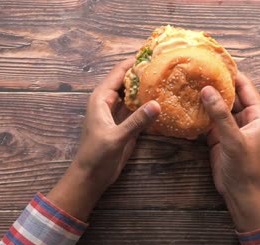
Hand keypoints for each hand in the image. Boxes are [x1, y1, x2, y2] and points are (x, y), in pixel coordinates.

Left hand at [47, 58, 160, 220]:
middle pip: (128, 81)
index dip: (134, 61)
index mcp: (101, 98)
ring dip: (147, 88)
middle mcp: (109, 101)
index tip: (153, 52)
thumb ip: (136, 121)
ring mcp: (118, 113)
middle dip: (144, 72)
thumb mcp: (117, 137)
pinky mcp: (125, 124)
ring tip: (168, 77)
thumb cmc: (97, 155)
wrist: (91, 177)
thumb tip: (157, 104)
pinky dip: (148, 104)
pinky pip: (138, 108)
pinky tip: (163, 100)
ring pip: (133, 94)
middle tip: (165, 64)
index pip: (119, 72)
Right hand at [201, 73, 259, 231]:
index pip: (245, 88)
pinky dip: (200, 114)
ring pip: (218, 108)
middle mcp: (246, 119)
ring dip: (206, 99)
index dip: (232, 74)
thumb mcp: (234, 139)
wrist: (240, 193)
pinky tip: (186, 105)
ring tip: (189, 83)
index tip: (215, 62)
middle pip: (230, 95)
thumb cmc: (245, 167)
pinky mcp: (219, 137)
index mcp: (258, 116)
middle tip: (198, 71)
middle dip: (216, 85)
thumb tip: (207, 90)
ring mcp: (231, 128)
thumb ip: (221, 115)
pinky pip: (209, 121)